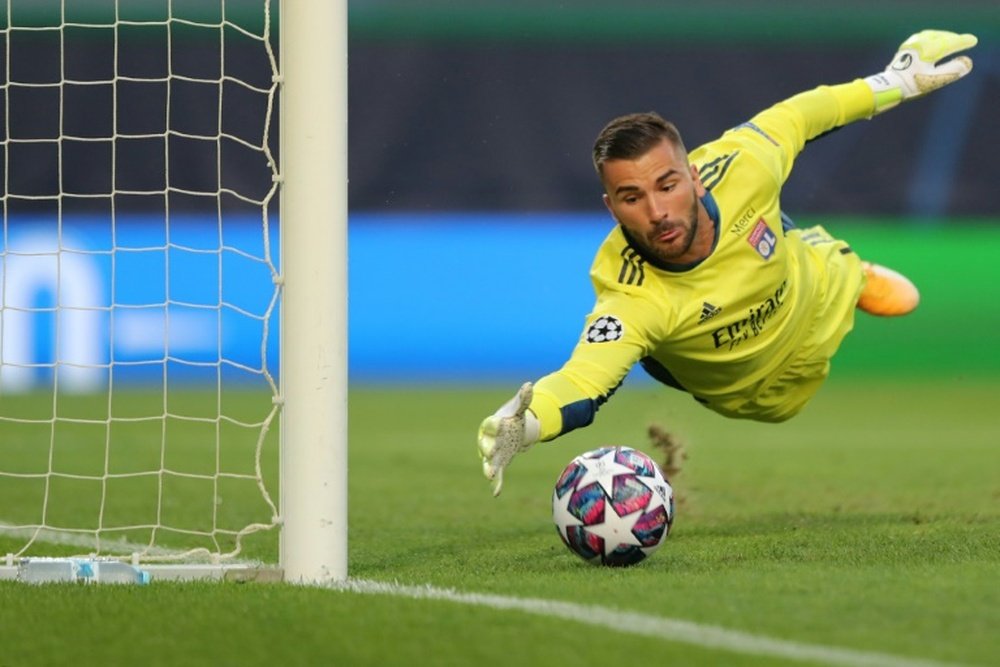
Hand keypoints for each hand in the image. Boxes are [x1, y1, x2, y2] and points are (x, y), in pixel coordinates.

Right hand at [477, 382, 539, 496]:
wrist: (509, 430)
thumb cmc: (512, 418)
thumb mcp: (519, 409)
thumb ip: (523, 399)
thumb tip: (530, 385)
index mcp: (493, 424)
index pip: (491, 424)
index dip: (494, 424)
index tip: (498, 423)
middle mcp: (490, 440)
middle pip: (486, 444)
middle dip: (487, 449)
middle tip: (488, 452)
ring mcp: (494, 452)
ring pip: (489, 461)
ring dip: (489, 468)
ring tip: (489, 475)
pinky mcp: (499, 462)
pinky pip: (497, 472)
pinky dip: (496, 483)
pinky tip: (496, 493)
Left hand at [864, 30, 976, 113]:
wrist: (886, 87)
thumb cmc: (910, 86)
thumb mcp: (934, 80)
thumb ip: (951, 70)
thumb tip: (966, 62)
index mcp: (929, 50)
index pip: (950, 43)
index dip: (962, 42)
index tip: (972, 41)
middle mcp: (920, 44)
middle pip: (941, 37)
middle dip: (953, 38)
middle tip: (963, 41)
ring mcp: (910, 45)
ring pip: (930, 35)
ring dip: (941, 36)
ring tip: (948, 40)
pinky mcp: (904, 49)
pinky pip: (921, 38)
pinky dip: (930, 38)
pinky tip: (931, 43)